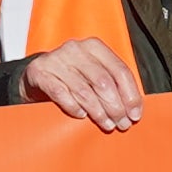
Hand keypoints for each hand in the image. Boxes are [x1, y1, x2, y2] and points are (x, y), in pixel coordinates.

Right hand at [18, 38, 143, 131]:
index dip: (130, 95)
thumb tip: (134, 109)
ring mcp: (56, 60)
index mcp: (94, 46)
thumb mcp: (93, 74)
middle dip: (116, 106)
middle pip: (103, 81)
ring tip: (107, 125)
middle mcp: (75, 49)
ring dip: (98, 112)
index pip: (119, 70)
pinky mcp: (39, 72)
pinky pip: (60, 93)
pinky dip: (74, 107)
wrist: (36, 76)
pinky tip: (82, 116)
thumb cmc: (70, 78)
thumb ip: (112, 84)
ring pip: (84, 90)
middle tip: (122, 124)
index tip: (135, 114)